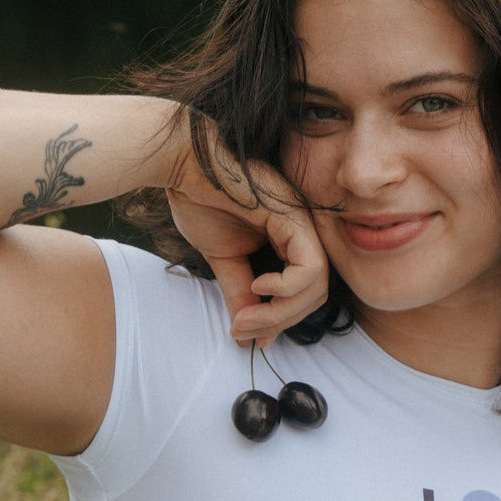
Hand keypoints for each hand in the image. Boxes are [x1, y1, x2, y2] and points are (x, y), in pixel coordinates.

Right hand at [166, 149, 328, 345]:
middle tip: (243, 332)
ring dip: (281, 313)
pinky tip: (257, 285)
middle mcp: (303, 233)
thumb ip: (240, 292)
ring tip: (245, 318)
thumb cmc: (201, 200)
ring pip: (317, 286)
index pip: (305, 293)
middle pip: (315, 295)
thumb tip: (247, 332)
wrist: (183, 165)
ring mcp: (303, 224)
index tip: (249, 335)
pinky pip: (310, 267)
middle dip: (280, 322)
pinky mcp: (295, 218)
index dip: (282, 320)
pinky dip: (286, 288)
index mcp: (289, 240)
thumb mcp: (224, 259)